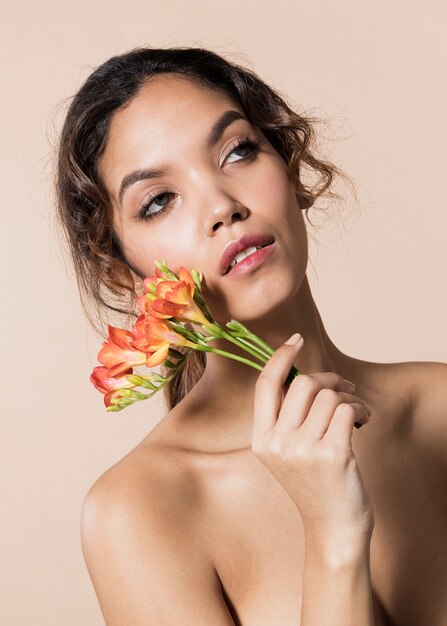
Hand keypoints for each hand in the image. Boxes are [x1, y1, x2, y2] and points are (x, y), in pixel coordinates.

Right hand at [251, 334, 373, 543]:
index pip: (266, 384)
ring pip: (328, 395)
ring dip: (348, 396)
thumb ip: (287, 417)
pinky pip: (346, 409)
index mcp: (261, 439)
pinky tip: (364, 420)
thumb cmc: (314, 485)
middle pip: (303, 383)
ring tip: (356, 411)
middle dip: (329, 379)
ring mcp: (302, 450)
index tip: (297, 339)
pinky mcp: (331, 454)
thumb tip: (302, 373)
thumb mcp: (286, 453)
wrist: (332, 529)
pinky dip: (360, 408)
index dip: (280, 357)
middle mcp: (277, 443)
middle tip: (344, 387)